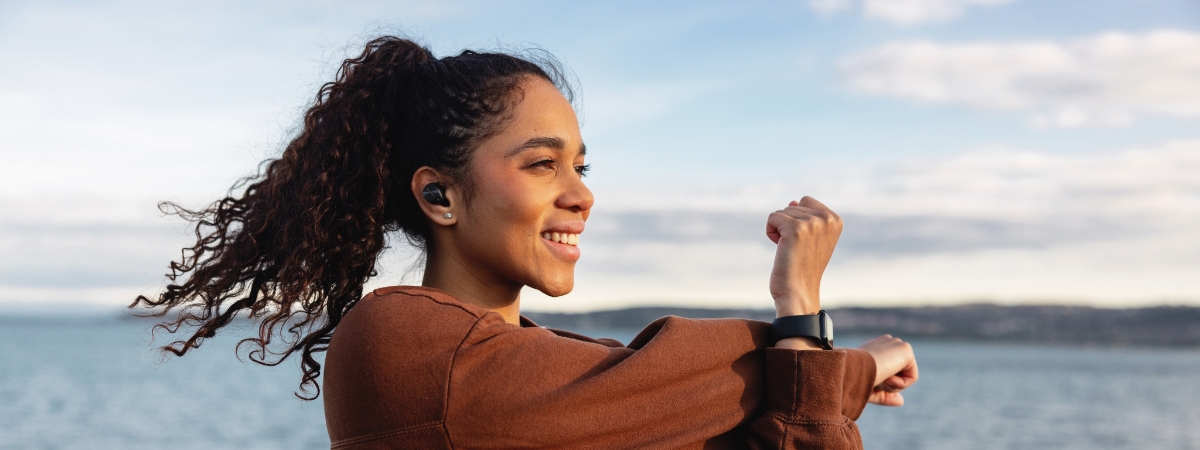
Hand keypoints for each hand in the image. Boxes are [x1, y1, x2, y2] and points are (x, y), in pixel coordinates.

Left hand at [766, 196, 842, 316]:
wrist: (798, 292)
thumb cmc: (802, 267)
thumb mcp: (810, 238)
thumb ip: (805, 216)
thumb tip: (793, 201)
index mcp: (836, 219)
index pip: (806, 201)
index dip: (798, 220)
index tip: (805, 241)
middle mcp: (827, 218)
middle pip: (793, 205)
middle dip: (788, 225)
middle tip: (797, 249)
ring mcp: (813, 222)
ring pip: (781, 212)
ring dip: (779, 230)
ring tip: (790, 250)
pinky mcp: (796, 228)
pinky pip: (772, 217)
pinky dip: (771, 232)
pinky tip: (780, 247)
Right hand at [858, 335, 918, 406]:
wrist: (852, 370)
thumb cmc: (854, 381)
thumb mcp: (871, 391)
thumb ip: (886, 396)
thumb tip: (901, 401)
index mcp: (876, 349)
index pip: (889, 371)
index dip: (883, 385)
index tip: (870, 384)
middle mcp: (887, 343)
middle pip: (898, 375)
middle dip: (888, 385)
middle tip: (874, 381)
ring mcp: (896, 344)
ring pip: (905, 376)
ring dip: (892, 386)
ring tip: (879, 378)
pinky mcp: (906, 349)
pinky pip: (912, 376)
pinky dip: (900, 384)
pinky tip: (888, 377)